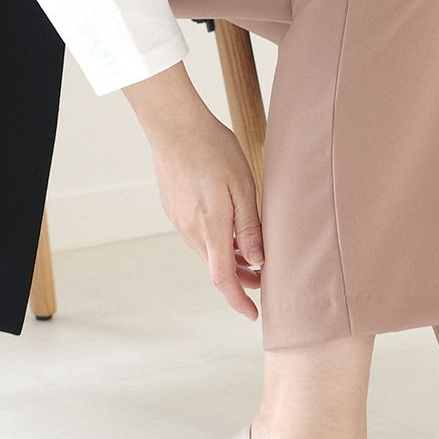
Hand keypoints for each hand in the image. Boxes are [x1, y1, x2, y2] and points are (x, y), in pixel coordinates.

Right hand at [124, 62, 263, 321]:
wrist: (174, 124)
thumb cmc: (213, 149)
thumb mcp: (243, 186)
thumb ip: (250, 227)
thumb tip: (258, 261)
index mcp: (210, 228)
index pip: (223, 279)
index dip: (238, 301)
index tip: (253, 315)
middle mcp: (191, 229)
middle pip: (216, 268)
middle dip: (241, 279)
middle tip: (264, 281)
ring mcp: (179, 219)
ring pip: (207, 251)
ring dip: (230, 259)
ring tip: (253, 254)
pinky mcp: (174, 207)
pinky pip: (198, 235)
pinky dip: (217, 242)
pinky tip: (230, 228)